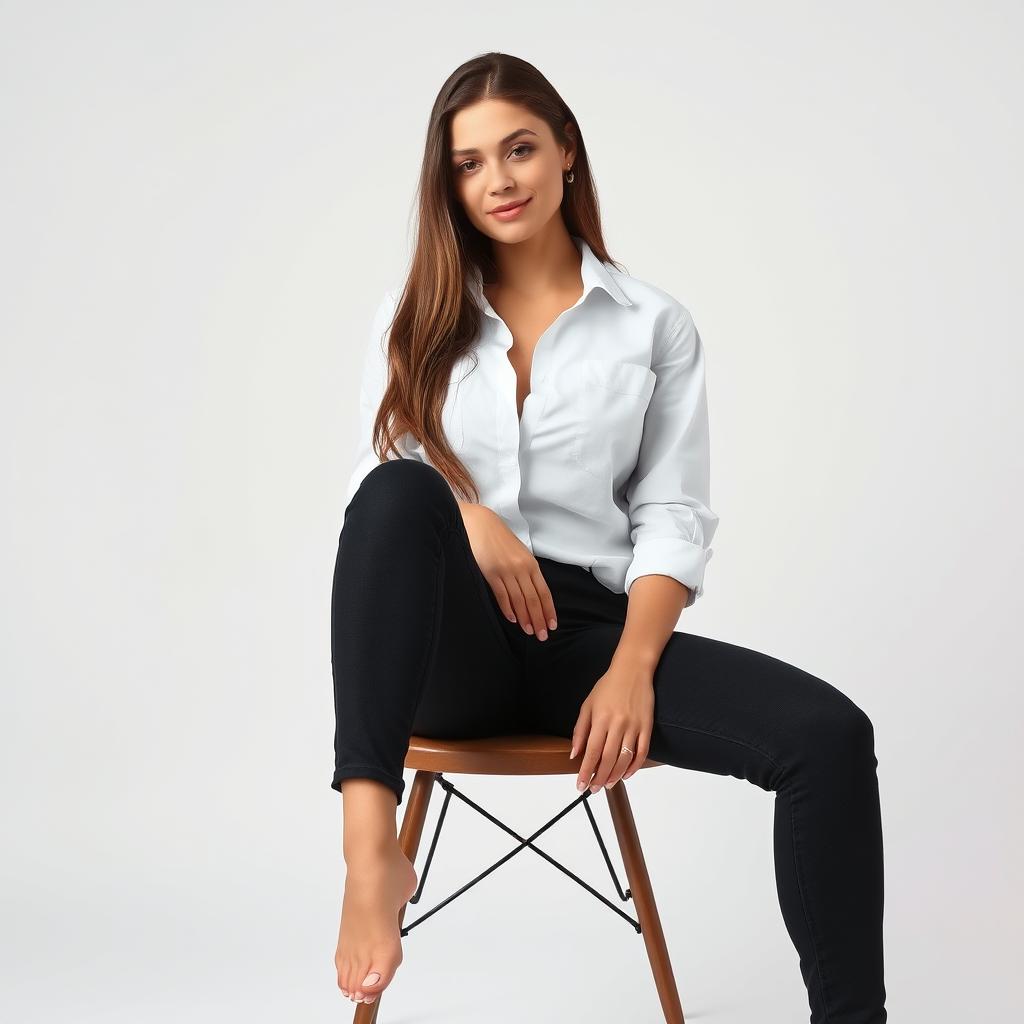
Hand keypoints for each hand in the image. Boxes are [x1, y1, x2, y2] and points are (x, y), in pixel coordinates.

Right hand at [458, 502, 557, 640]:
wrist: (480, 524)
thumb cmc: (500, 539)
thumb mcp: (519, 552)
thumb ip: (526, 570)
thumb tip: (532, 592)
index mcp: (531, 564)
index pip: (544, 592)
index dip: (548, 610)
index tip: (552, 625)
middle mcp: (521, 568)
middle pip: (533, 599)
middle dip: (539, 619)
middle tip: (542, 636)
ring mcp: (506, 571)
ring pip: (519, 600)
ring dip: (525, 618)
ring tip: (529, 631)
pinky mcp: (491, 573)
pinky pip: (502, 595)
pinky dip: (508, 608)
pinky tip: (513, 619)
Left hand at [570, 661, 653, 791]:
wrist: (633, 669)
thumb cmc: (608, 686)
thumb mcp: (588, 704)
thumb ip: (580, 730)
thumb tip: (574, 754)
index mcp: (600, 718)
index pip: (591, 752)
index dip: (585, 771)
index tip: (580, 785)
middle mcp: (617, 724)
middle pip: (607, 759)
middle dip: (599, 778)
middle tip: (593, 789)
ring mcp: (634, 726)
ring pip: (624, 759)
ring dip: (615, 776)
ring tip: (607, 785)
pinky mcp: (647, 727)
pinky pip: (642, 752)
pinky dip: (634, 766)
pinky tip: (626, 774)